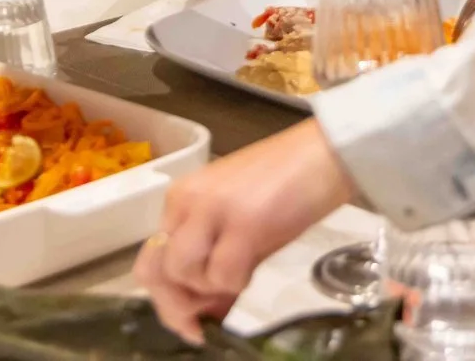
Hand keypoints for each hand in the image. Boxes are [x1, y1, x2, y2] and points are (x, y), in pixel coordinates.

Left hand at [135, 121, 355, 342]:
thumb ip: (212, 257)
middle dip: (181, 303)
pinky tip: (253, 269)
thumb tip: (203, 311)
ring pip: (183, 273)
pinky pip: (222, 274)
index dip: (166, 298)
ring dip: (210, 289)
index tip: (192, 319)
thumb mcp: (236, 221)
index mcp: (181, 198)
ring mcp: (211, 209)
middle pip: (157, 270)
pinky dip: (236, 285)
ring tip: (239, 276)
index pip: (151, 259)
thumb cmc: (286, 187)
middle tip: (210, 315)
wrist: (323, 154)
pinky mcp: (243, 222)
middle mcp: (186, 201)